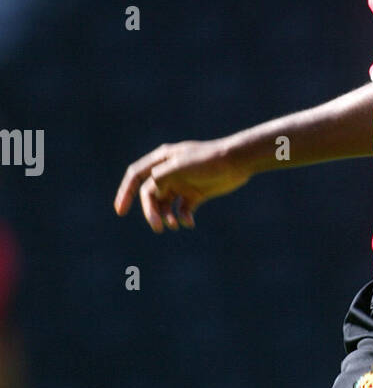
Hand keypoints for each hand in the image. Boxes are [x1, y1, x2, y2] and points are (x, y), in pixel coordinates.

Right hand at [113, 139, 250, 231]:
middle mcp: (169, 172)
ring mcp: (182, 183)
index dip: (125, 193)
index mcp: (162, 160)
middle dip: (151, 211)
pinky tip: (189, 223)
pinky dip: (183, 218)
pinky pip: (182, 210)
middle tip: (158, 227)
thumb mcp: (181, 166)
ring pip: (165, 205)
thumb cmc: (208, 161)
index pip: (136, 176)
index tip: (120, 211)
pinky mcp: (195, 194)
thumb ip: (161, 176)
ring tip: (175, 225)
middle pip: (150, 195)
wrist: (237, 162)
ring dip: (166, 217)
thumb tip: (150, 188)